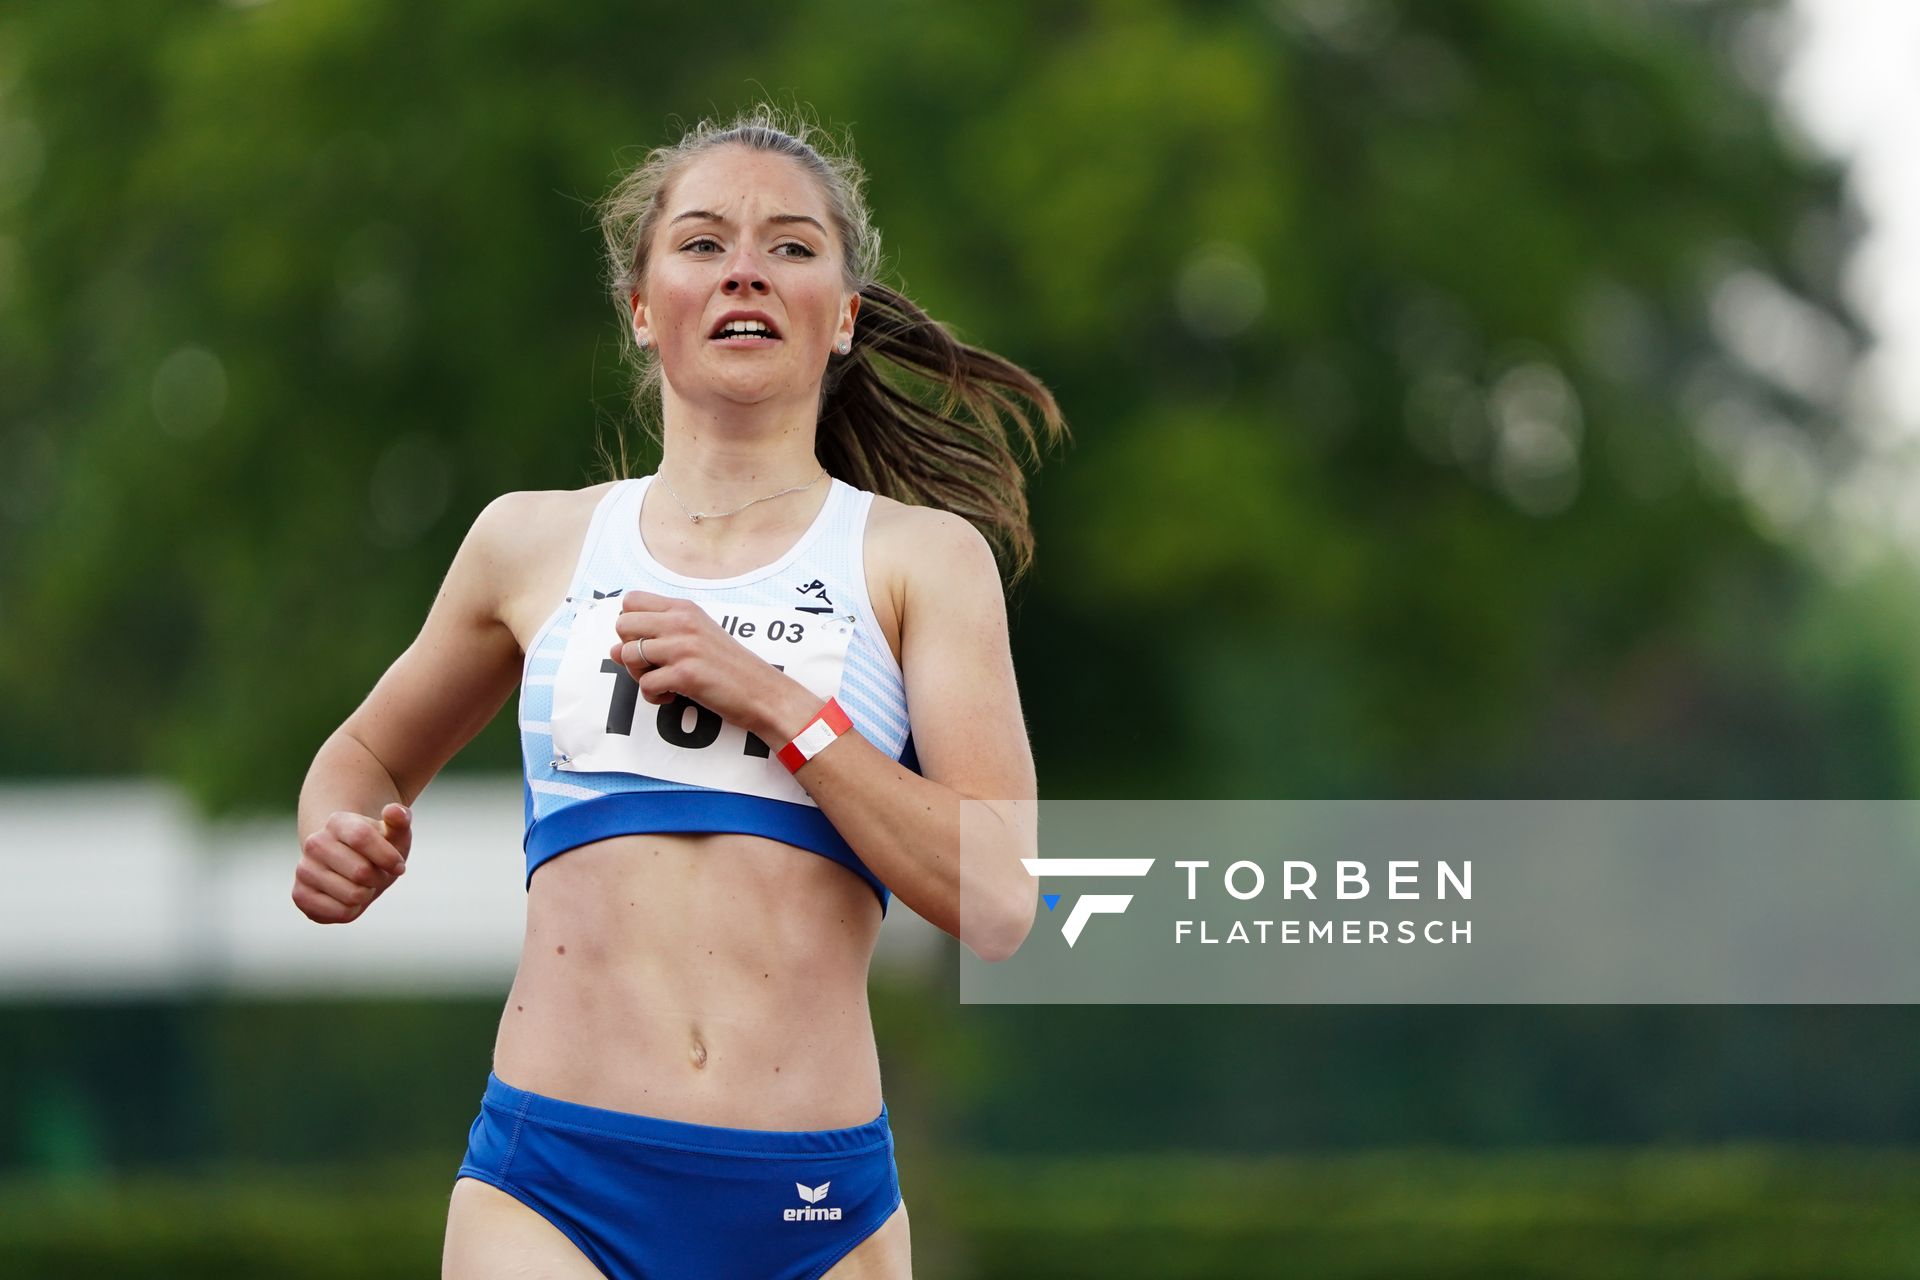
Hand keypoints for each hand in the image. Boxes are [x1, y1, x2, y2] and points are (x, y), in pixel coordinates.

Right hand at [292, 803, 410, 923]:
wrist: (350, 867)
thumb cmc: (377, 850)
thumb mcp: (394, 834)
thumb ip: (400, 820)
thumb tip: (395, 810)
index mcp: (337, 822)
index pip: (362, 837)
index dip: (387, 857)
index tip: (399, 866)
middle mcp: (315, 843)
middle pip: (361, 871)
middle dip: (379, 878)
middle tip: (376, 875)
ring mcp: (304, 869)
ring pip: (353, 895)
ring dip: (367, 894)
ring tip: (362, 885)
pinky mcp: (300, 895)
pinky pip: (340, 913)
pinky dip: (353, 910)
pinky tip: (348, 898)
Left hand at [606, 590, 809, 740]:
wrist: (763, 691)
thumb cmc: (730, 667)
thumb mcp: (697, 637)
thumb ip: (657, 637)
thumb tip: (611, 650)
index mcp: (684, 609)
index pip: (631, 600)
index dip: (631, 625)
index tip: (649, 642)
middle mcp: (682, 622)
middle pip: (622, 625)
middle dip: (628, 650)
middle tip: (652, 665)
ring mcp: (683, 647)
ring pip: (627, 655)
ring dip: (639, 676)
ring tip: (663, 682)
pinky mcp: (685, 675)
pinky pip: (644, 685)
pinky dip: (654, 697)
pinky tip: (673, 696)